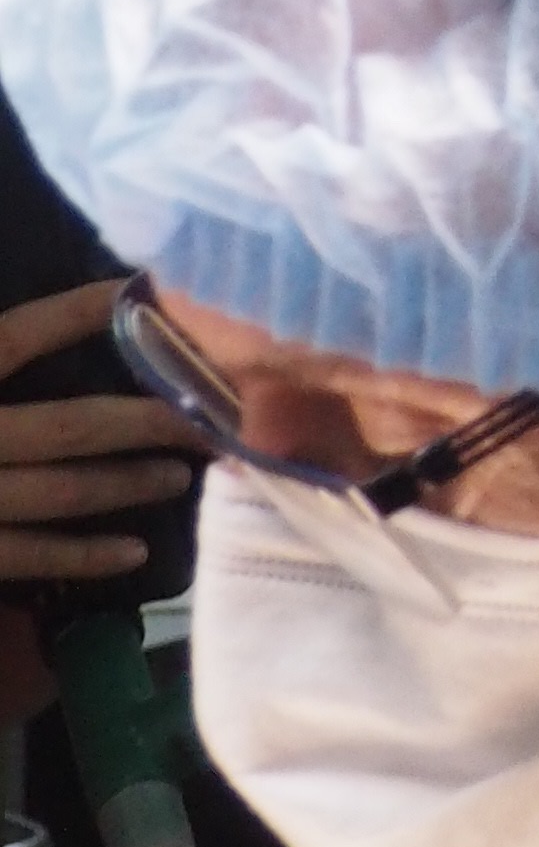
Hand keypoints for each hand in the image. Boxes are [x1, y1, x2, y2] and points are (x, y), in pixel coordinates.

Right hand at [0, 280, 197, 605]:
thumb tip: (56, 311)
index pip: (18, 337)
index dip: (80, 312)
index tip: (141, 288)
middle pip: (64, 427)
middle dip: (145, 419)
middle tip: (212, 411)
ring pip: (56, 494)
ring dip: (128, 482)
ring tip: (188, 468)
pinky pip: (24, 558)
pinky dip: (81, 557)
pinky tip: (133, 550)